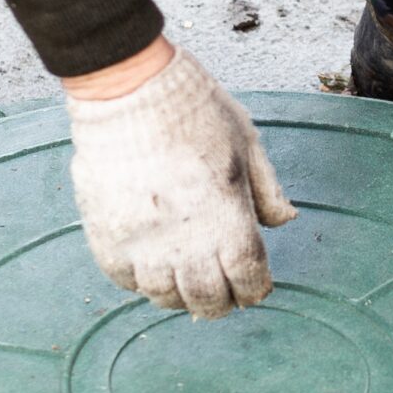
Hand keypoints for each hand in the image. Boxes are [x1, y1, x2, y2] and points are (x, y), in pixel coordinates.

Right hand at [65, 45, 295, 317]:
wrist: (128, 90)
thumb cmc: (193, 109)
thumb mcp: (246, 142)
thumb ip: (267, 190)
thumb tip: (286, 221)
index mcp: (227, 219)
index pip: (247, 280)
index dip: (255, 290)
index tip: (255, 287)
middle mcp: (185, 241)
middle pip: (207, 300)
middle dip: (220, 303)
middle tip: (222, 296)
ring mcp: (142, 243)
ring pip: (163, 296)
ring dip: (179, 295)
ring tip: (185, 281)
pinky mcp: (107, 236)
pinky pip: (125, 279)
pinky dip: (141, 281)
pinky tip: (151, 267)